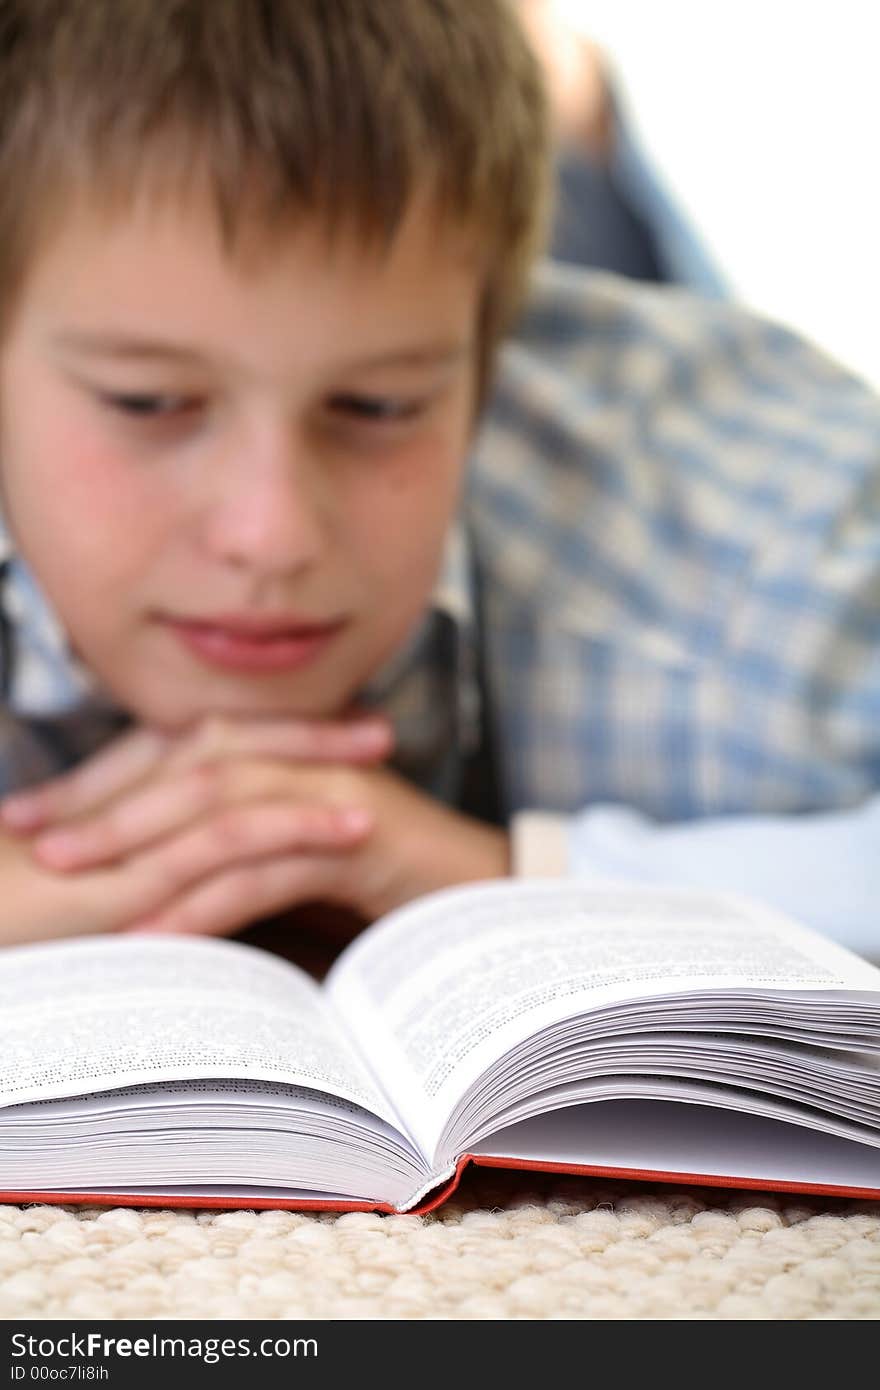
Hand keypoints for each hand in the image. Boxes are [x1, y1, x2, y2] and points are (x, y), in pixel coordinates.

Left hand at [0, 714, 510, 936]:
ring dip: (143, 847)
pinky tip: (163, 933)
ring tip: (80, 884)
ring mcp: (329, 792)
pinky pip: (267, 868)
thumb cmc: (386, 874)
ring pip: (219, 810)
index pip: (173, 752)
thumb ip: (238, 845)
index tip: (34, 815)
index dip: (98, 780)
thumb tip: (156, 874)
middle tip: (38, 840)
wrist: (485, 889)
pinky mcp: (356, 838)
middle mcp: (299, 758)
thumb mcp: (296, 850)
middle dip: (104, 806)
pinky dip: (209, 901)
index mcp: (280, 751)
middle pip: (184, 769)